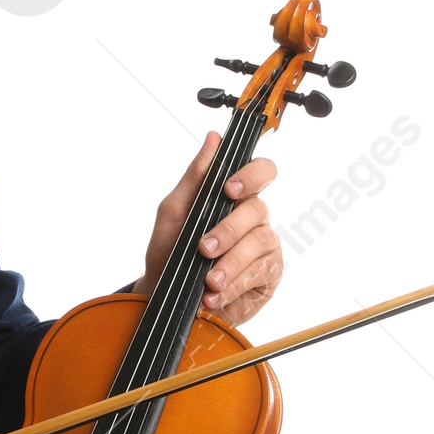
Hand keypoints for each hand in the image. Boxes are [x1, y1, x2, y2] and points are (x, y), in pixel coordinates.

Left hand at [133, 132, 281, 327]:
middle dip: (228, 230)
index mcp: (235, 197)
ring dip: (231, 263)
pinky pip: (260, 274)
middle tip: (204, 248)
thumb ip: (194, 177)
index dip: (252, 175)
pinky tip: (214, 295)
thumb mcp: (174, 211)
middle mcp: (253, 219)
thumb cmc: (170, 250)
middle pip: (258, 211)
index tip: (230, 188)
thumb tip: (213, 139)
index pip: (261, 172)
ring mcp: (264, 247)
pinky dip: (234, 286)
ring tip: (210, 280)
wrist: (165, 295)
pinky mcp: (268, 275)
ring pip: (261, 244)